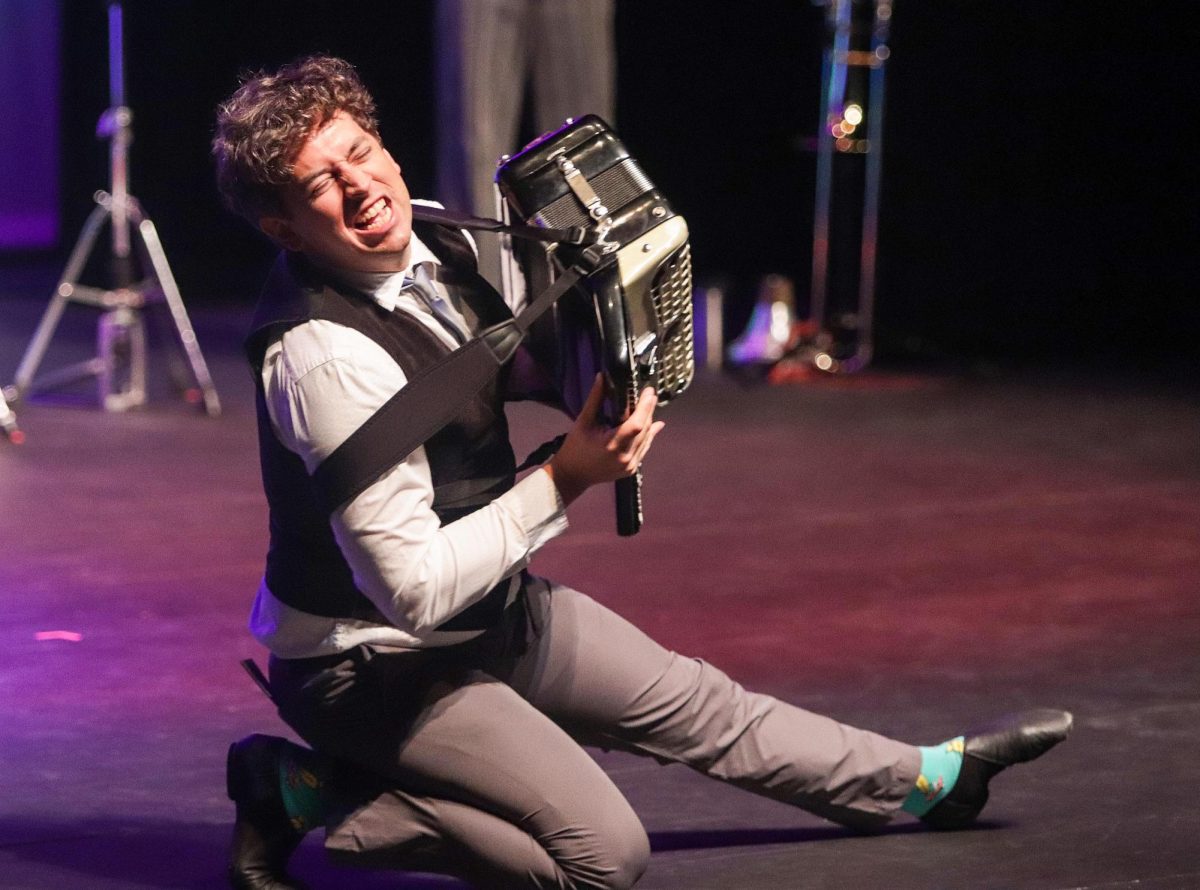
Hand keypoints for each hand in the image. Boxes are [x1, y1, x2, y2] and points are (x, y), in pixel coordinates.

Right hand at [545, 375, 664, 504]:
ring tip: (650, 405)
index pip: (636, 425)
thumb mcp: (583, 422)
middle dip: (648, 411)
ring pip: (647, 439)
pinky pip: (643, 449)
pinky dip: (648, 435)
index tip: (648, 392)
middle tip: (650, 395)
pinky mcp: (631, 469)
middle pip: (644, 430)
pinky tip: (654, 424)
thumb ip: (595, 400)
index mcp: (611, 446)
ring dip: (649, 422)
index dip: (645, 407)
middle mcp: (624, 458)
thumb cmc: (574, 448)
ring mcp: (629, 466)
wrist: (572, 475)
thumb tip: (602, 378)